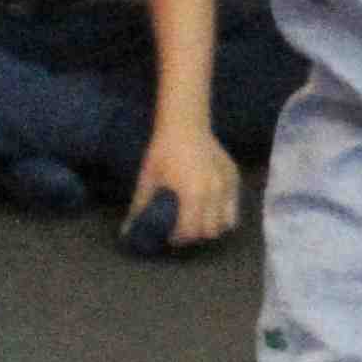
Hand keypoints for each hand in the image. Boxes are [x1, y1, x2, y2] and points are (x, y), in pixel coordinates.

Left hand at [131, 124, 242, 248]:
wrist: (184, 123)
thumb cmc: (163, 150)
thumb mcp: (148, 179)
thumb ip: (140, 206)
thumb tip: (127, 230)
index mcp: (193, 194)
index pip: (189, 230)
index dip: (178, 238)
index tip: (169, 236)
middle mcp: (214, 192)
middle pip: (209, 231)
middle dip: (195, 234)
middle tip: (183, 229)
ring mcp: (227, 185)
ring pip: (226, 222)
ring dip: (212, 226)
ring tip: (199, 220)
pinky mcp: (234, 178)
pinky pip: (233, 206)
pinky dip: (223, 213)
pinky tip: (210, 208)